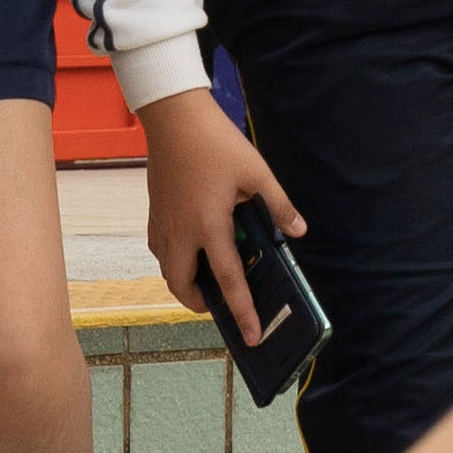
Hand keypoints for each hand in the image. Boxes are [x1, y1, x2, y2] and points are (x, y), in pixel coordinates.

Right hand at [138, 86, 304, 342]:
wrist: (173, 116)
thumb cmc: (216, 143)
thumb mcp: (256, 172)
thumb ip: (278, 206)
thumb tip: (298, 231)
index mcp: (209, 226)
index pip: (227, 280)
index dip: (242, 311)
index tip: (252, 336)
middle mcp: (180, 232)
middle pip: (182, 287)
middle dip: (200, 304)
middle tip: (221, 304)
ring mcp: (163, 224)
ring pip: (168, 270)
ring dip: (185, 282)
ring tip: (207, 277)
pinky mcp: (154, 212)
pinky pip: (161, 251)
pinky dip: (175, 261)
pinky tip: (193, 246)